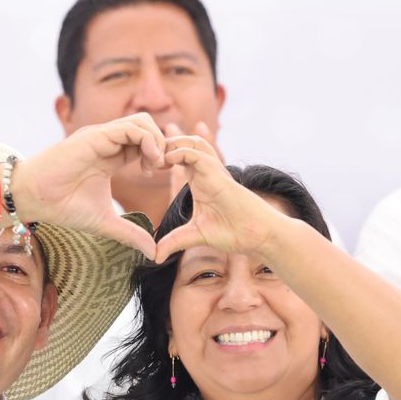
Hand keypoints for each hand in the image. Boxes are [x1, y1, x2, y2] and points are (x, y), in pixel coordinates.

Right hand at [9, 113, 165, 256]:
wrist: (34, 199)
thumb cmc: (62, 206)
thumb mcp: (105, 222)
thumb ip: (131, 234)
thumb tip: (153, 252)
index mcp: (112, 156)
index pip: (145, 143)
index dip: (161, 156)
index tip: (165, 175)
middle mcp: (108, 142)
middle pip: (148, 126)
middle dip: (163, 145)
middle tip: (163, 169)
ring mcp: (102, 136)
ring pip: (142, 121)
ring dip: (157, 142)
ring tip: (155, 166)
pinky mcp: (96, 136)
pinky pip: (131, 127)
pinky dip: (147, 141)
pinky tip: (147, 164)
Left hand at [153, 133, 287, 261]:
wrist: (256, 234)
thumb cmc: (232, 232)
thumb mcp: (194, 236)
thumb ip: (173, 242)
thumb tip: (154, 257)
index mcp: (197, 180)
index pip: (177, 157)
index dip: (160, 156)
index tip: (145, 167)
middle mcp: (204, 172)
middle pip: (184, 142)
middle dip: (164, 143)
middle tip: (146, 156)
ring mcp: (212, 171)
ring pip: (192, 142)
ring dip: (172, 144)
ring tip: (156, 158)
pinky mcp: (218, 175)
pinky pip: (197, 154)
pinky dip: (181, 153)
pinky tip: (167, 161)